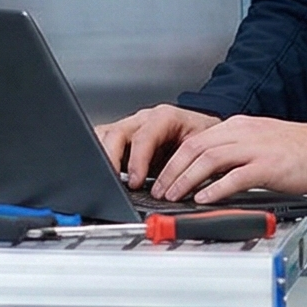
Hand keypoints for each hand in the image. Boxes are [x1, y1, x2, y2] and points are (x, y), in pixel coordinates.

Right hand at [94, 104, 222, 190]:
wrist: (205, 132)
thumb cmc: (204, 140)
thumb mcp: (201, 151)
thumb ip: (185, 166)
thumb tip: (173, 188)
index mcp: (164, 118)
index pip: (142, 137)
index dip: (136, 161)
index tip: (135, 182)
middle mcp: (144, 119)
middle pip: (115, 133)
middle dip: (110, 160)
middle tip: (113, 183)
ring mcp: (131, 126)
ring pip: (103, 135)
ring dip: (102, 157)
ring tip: (107, 179)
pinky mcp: (123, 137)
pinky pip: (103, 142)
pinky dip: (101, 157)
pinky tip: (107, 172)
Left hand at [149, 114, 306, 204]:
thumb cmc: (302, 150)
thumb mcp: (261, 144)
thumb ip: (236, 154)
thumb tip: (210, 174)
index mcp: (239, 126)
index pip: (195, 139)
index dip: (173, 159)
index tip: (162, 177)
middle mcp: (243, 133)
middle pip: (194, 147)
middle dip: (172, 171)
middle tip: (160, 190)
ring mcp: (256, 148)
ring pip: (208, 159)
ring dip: (186, 179)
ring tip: (174, 196)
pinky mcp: (269, 166)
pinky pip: (235, 176)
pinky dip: (215, 189)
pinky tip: (203, 199)